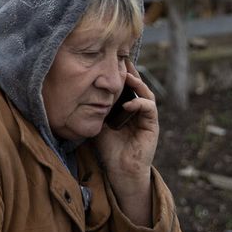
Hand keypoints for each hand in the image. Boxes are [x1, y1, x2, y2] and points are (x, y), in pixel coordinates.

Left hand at [94, 63, 158, 213]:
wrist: (120, 171)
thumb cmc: (108, 149)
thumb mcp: (97, 124)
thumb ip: (94, 110)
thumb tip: (78, 94)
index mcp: (125, 108)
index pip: (124, 87)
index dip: (119, 74)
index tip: (109, 62)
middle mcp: (138, 110)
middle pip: (137, 85)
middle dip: (130, 72)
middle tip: (121, 60)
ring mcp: (146, 117)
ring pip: (145, 93)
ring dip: (137, 83)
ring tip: (126, 76)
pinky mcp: (152, 125)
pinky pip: (149, 108)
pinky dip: (139, 103)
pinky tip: (128, 104)